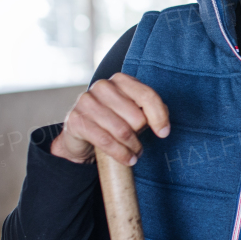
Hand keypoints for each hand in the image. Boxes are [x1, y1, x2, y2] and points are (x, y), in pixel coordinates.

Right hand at [49, 73, 169, 164]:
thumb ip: (150, 112)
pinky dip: (120, 153)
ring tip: (134, 154)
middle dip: (140, 135)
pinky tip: (127, 159)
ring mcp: (86, 101)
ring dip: (132, 147)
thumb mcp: (134, 114)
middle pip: (136, 116)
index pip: (147, 96)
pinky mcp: (76, 120)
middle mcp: (103, 86)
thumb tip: (163, 126)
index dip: (159, 117)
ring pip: (122, 130)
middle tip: (138, 145)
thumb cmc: (113, 122)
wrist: (82, 136)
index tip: (163, 133)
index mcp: (120, 80)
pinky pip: (105, 140)